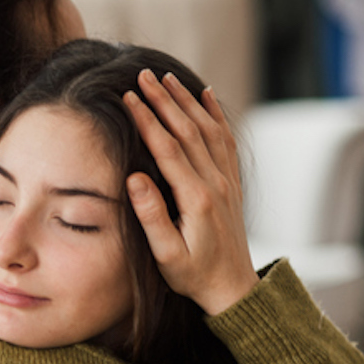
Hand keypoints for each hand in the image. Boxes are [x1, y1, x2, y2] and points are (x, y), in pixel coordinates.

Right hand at [123, 69, 257, 314]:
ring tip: (167, 77)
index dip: (148, 120)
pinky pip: (225, 139)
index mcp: (197, 199)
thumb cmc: (194, 275)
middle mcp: (216, 183)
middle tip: (143, 75)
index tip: (129, 97)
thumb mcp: (167, 255)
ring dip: (187, 100)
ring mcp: (227, 180)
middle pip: (188, 131)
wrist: (233, 288)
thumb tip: (134, 178)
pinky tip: (205, 94)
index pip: (168, 149)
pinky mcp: (231, 182)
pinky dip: (215, 114)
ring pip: (208, 129)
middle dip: (164, 100)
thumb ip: (151, 216)